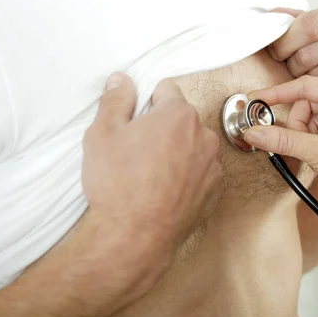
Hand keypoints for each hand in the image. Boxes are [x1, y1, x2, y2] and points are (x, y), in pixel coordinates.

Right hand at [82, 73, 221, 294]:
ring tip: (151, 174)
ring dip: (178, 151)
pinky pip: (201, 172)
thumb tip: (121, 80)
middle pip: (182, 120)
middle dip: (163, 127)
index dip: (148, 101)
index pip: (167, 90)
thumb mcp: (102, 133)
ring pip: (193, 146)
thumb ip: (115, 100)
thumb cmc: (117, 183)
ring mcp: (212, 165)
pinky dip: (188, 176)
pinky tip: (165, 190)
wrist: (134, 236)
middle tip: (138, 150)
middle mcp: (203, 136)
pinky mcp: (214, 191)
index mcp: (179, 115)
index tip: (137, 118)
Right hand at [243, 76, 317, 206]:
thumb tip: (254, 132)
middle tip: (302, 146)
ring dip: (304, 137)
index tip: (256, 100)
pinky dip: (311, 142)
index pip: (305, 86)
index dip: (277, 94)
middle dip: (298, 127)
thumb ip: (284, 141)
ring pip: (310, 119)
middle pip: (306, 104)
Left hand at [268, 1, 317, 139]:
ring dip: (305, 84)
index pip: (306, 26)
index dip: (283, 42)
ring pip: (316, 80)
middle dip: (292, 65)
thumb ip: (308, 19)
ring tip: (312, 81)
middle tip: (295, 69)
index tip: (277, 51)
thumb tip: (272, 16)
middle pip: (306, 56)